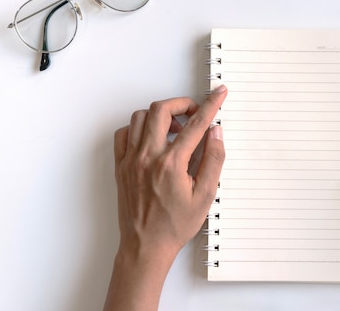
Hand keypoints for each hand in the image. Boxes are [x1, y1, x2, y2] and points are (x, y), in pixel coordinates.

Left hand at [104, 85, 226, 310]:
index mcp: (171, 163)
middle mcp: (148, 156)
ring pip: (140, 117)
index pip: (195, 124)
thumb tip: (215, 132)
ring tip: (175, 129)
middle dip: (182, 104)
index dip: (210, 104)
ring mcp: (131, 160)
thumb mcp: (206, 195)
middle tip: (195, 113)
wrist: (146, 246)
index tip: (219, 93)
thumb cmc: (175, 225)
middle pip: (161, 109)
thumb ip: (213, 159)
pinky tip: (152, 139)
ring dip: (160, 115)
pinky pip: (125, 133)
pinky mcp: (121, 166)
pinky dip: (139, 128)